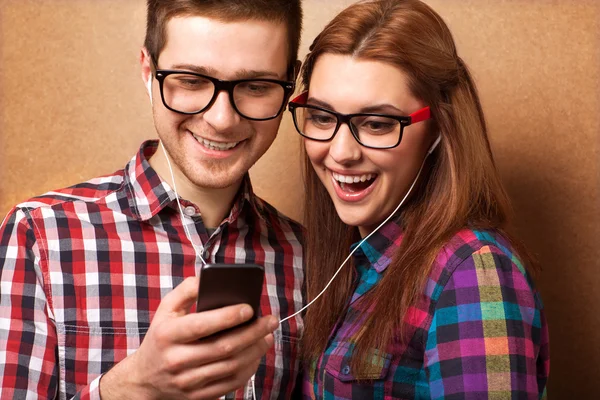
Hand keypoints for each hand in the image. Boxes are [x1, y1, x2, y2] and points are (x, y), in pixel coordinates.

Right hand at [100, 276, 277, 399]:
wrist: (144, 379)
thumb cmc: (161, 337)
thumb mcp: (166, 310)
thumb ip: (186, 290)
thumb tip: (208, 278)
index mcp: (167, 335)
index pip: (201, 325)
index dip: (227, 317)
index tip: (250, 308)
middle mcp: (176, 360)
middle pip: (223, 348)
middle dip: (252, 333)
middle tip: (270, 320)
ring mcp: (187, 381)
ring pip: (230, 367)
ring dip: (255, 350)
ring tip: (267, 335)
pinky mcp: (198, 396)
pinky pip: (230, 384)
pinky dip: (248, 369)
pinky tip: (257, 354)